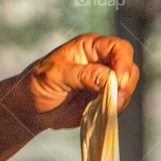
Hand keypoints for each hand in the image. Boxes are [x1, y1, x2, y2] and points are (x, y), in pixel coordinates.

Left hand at [16, 34, 139, 130]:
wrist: (31, 108)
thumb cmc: (38, 84)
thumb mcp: (56, 75)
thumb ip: (83, 75)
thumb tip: (110, 77)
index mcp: (89, 47)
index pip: (119, 48)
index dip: (124, 63)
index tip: (118, 82)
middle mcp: (100, 61)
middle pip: (129, 68)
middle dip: (124, 85)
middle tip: (113, 100)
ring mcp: (104, 80)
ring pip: (127, 87)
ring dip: (120, 99)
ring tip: (101, 108)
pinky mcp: (103, 98)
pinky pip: (119, 103)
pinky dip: (114, 110)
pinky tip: (99, 113)